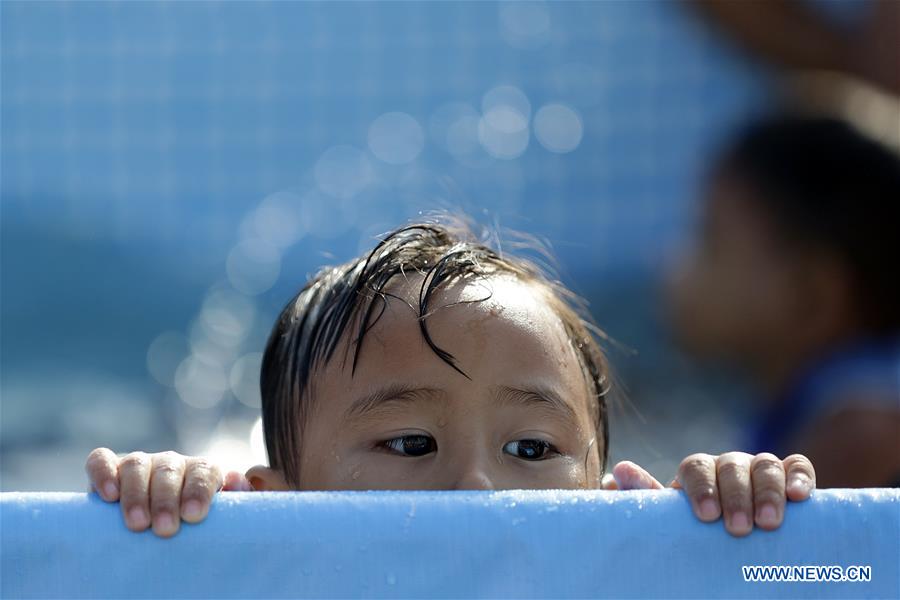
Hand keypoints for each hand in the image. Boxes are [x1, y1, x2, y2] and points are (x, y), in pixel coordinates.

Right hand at [85, 447, 251, 536]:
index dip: (198, 490)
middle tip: (166, 529)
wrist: (157, 525)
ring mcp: (140, 463)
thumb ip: (234, 499)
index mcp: (200, 471)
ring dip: (136, 494)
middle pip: (169, 469)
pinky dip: (103, 473)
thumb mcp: (217, 516)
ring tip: (138, 523)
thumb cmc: (192, 525)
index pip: (203, 471)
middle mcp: (171, 463)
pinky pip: (101, 460)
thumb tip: (237, 481)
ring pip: (137, 465)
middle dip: (166, 499)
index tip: (193, 515)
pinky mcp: (110, 468)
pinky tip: (107, 496)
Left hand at [602, 452, 815, 536]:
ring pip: (766, 464)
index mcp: (697, 472)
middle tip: (739, 528)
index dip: (702, 487)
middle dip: (736, 495)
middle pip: (732, 465)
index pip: (696, 466)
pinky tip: (800, 497)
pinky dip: (799, 476)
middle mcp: (728, 465)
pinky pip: (797, 467)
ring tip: (770, 523)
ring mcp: (759, 469)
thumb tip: (615, 475)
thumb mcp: (671, 520)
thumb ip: (646, 500)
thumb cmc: (695, 531)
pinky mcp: (790, 478)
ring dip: (768, 491)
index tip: (706, 516)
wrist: (727, 541)